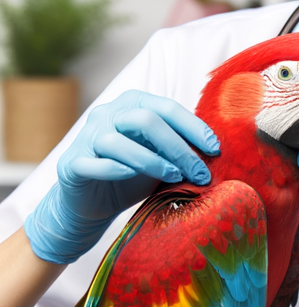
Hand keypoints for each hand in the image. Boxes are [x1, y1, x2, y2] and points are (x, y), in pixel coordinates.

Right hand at [24, 90, 219, 263]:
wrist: (93, 202)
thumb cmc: (135, 174)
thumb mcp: (163, 158)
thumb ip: (182, 148)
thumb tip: (219, 154)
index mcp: (133, 104)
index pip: (166, 108)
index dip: (193, 127)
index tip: (216, 149)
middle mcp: (107, 114)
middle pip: (146, 121)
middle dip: (179, 148)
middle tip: (200, 173)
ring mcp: (87, 137)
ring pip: (118, 141)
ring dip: (153, 161)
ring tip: (175, 177)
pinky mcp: (72, 163)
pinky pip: (95, 163)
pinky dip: (117, 171)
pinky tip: (134, 178)